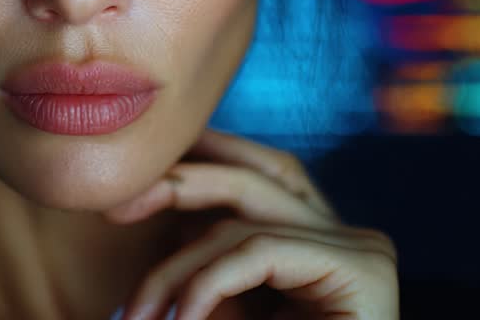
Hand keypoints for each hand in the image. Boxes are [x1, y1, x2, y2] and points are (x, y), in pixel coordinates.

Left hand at [105, 128, 398, 319]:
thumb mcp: (221, 311)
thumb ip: (197, 272)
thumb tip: (128, 208)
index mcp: (318, 238)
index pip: (250, 182)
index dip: (192, 174)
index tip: (124, 196)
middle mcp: (348, 233)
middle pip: (251, 181)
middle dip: (179, 185)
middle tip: (115, 210)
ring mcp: (362, 247)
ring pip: (242, 224)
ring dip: (176, 269)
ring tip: (138, 315)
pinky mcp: (364, 268)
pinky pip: (260, 253)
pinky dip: (207, 284)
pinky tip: (181, 319)